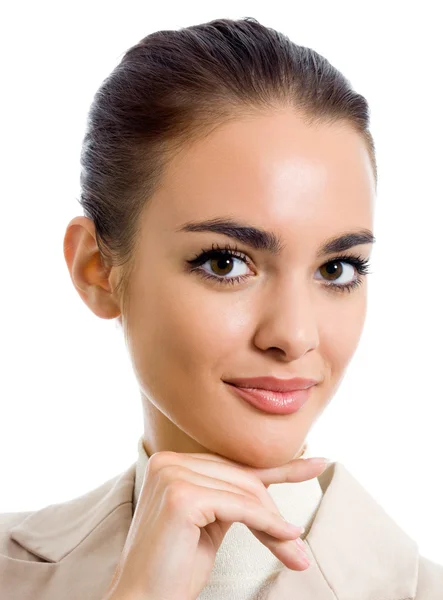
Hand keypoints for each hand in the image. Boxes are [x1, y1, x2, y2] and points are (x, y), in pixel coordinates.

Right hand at [102, 450, 328, 599]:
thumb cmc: (174, 569)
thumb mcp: (211, 524)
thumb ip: (234, 499)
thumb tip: (276, 501)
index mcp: (172, 463)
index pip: (232, 466)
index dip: (278, 469)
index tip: (316, 464)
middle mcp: (168, 462)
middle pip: (241, 477)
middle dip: (273, 510)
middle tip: (297, 541)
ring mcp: (172, 475)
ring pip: (244, 492)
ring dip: (274, 522)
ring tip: (293, 550)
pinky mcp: (182, 496)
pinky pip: (241, 508)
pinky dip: (268, 525)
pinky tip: (287, 538)